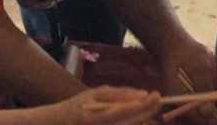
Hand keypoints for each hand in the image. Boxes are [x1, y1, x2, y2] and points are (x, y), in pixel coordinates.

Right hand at [41, 86, 159, 124]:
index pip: (123, 112)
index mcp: (94, 116)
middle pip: (128, 123)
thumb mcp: (97, 93)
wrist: (59, 123)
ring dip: (141, 119)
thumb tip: (143, 94)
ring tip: (151, 108)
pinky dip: (131, 123)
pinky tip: (138, 118)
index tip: (155, 95)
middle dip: (146, 112)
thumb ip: (119, 95)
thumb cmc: (79, 104)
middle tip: (158, 101)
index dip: (141, 105)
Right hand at [159, 37, 216, 121]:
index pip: (195, 118)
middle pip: (202, 120)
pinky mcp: (195, 100)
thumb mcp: (199, 68)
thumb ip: (203, 88)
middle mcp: (180, 107)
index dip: (213, 121)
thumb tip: (208, 112)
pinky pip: (209, 107)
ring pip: (207, 115)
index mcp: (176, 101)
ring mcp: (187, 104)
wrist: (179, 48)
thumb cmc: (188, 55)